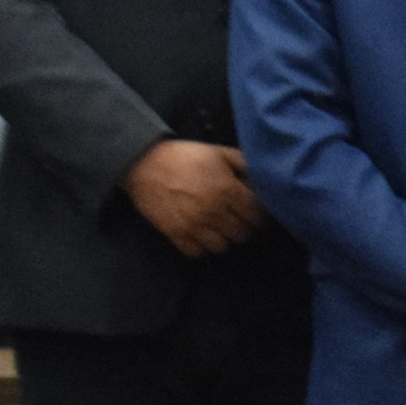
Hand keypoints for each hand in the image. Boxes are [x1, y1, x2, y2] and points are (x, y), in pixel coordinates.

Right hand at [122, 140, 261, 256]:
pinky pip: (197, 252)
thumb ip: (243, 164)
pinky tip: (202, 235)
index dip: (260, 216)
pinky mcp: (175, 234)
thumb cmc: (184, 156)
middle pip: (242, 234)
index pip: (256, 216)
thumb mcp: (218, 152)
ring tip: (221, 228)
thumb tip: (261, 179)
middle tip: (240, 221)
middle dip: (245, 228)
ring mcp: (194, 225)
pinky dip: (202, 246)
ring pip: (222, 247)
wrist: (144, 163)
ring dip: (224, 239)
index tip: (258, 214)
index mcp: (227, 190)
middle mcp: (213, 211)